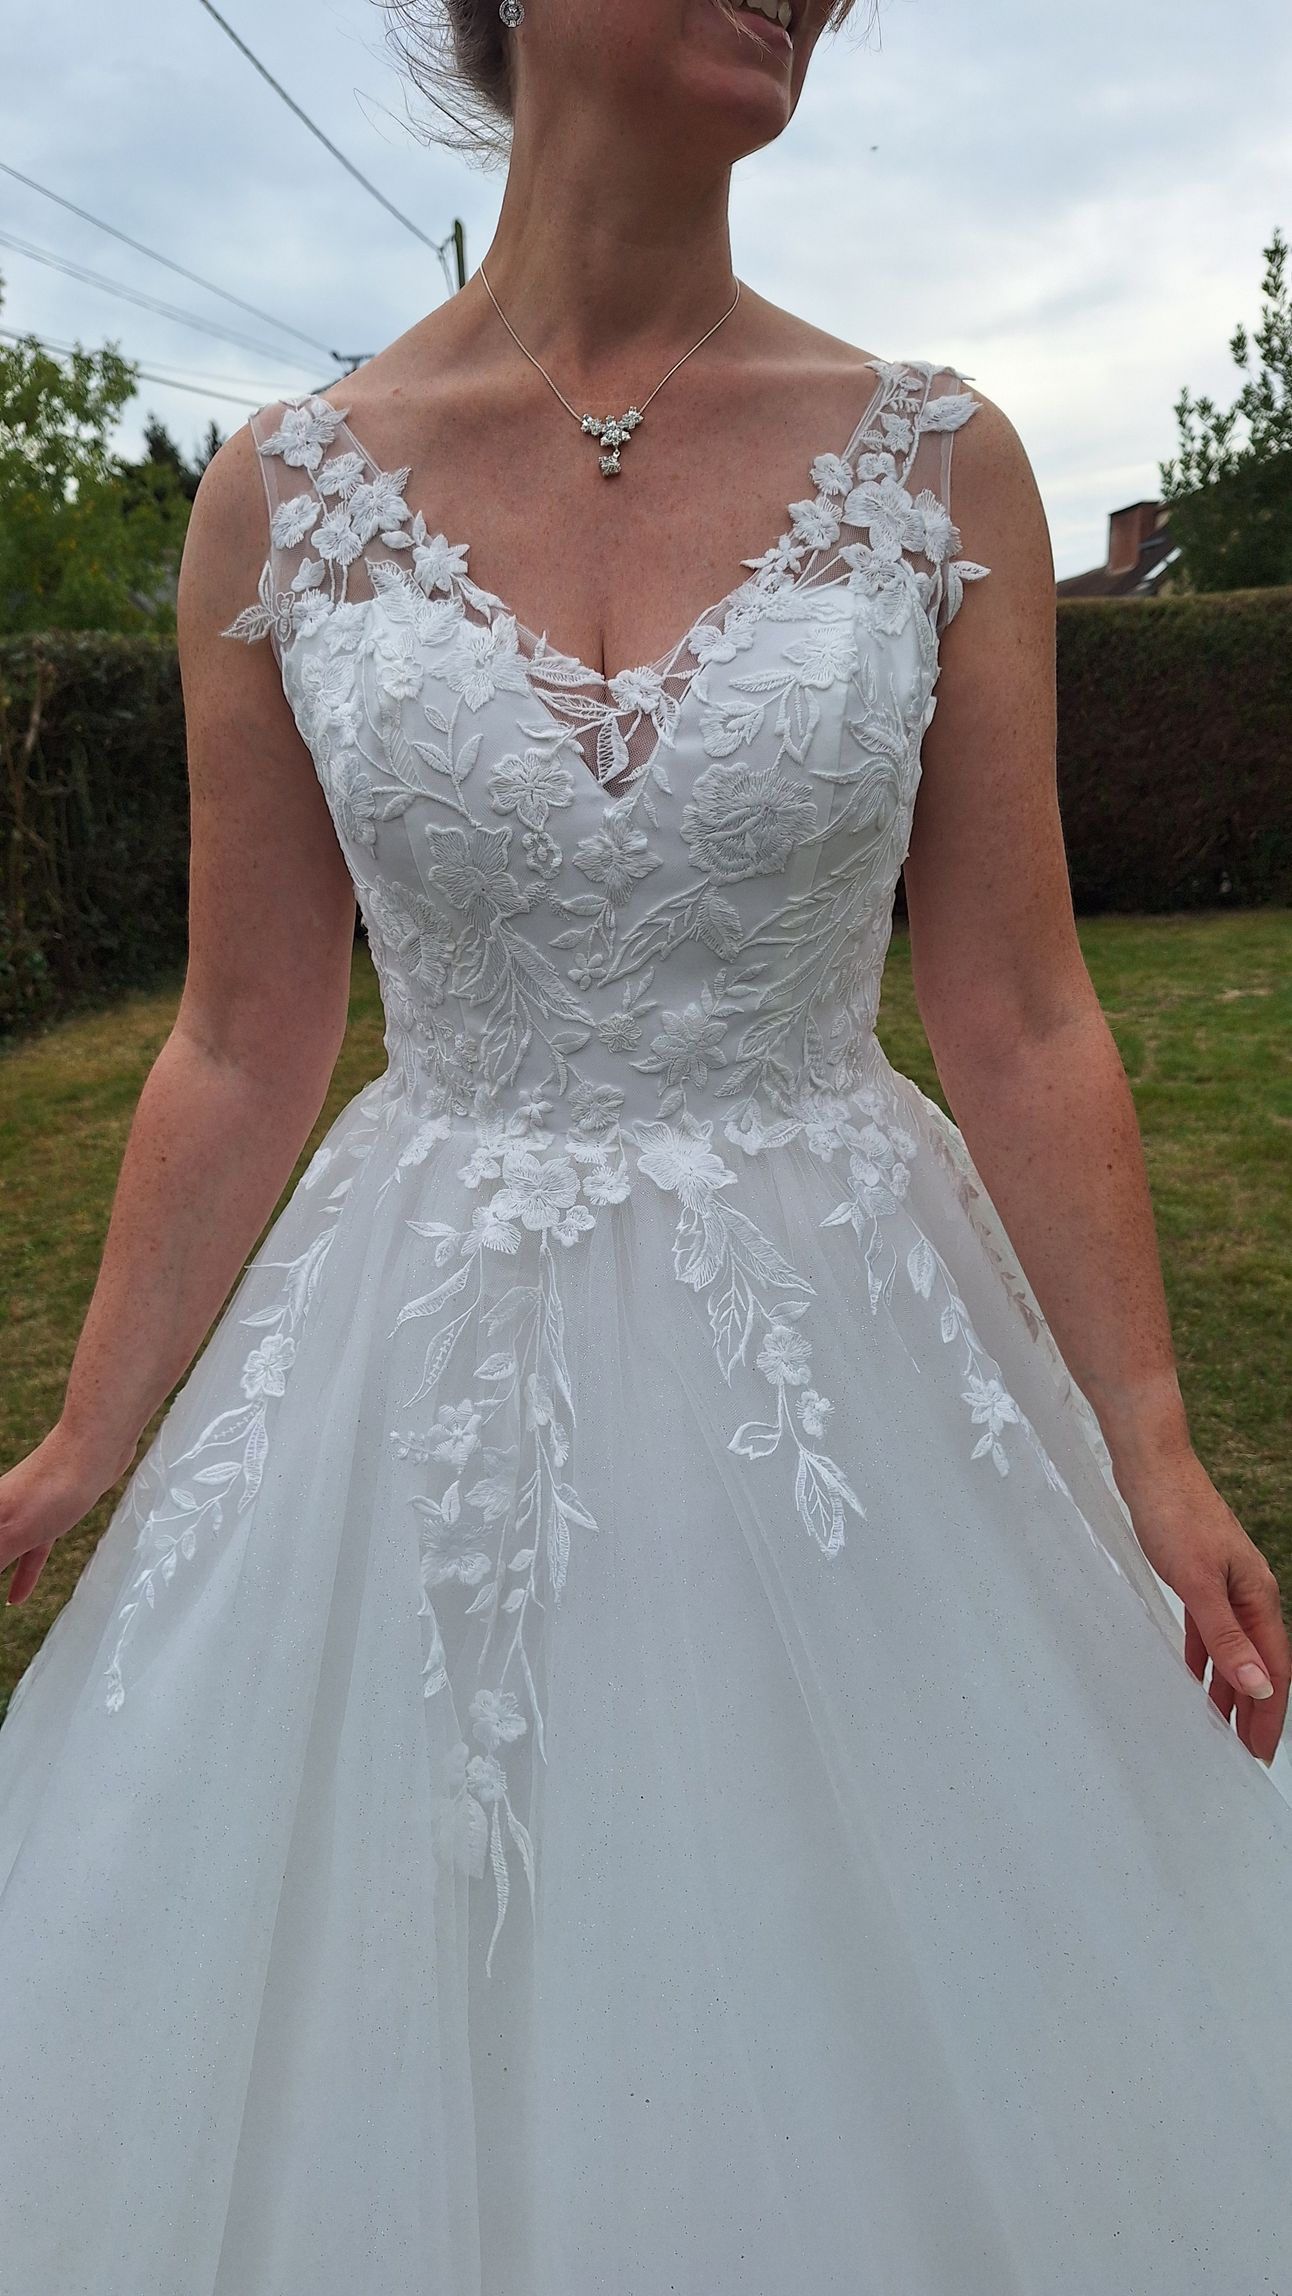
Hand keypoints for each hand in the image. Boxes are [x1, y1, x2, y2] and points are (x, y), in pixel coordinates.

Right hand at [1, 1425, 128, 1607]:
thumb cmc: (52, 1488)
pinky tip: (16, 1598)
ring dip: (0, 1575)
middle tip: (0, 1604)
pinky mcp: (47, 1512)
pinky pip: (29, 1549)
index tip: (5, 1591)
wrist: (94, 1449)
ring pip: (5, 1552)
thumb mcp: (15, 1534)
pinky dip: (22, 1573)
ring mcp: (22, 1511)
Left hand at [1120, 1450, 1288, 1766]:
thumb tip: (1259, 1686)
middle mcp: (1248, 1593)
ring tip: (1220, 1726)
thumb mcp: (1199, 1583)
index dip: (1269, 1713)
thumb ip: (1227, 1637)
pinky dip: (1203, 1658)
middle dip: (1254, 1709)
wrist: (1152, 1465)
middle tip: (1245, 1752)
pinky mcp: (1198, 1576)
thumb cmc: (1175, 1515)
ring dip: (1229, 1688)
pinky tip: (1191, 1677)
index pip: (1274, 1669)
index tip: (1259, 1751)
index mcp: (1258, 1596)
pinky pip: (1207, 1630)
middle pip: (1258, 1663)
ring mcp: (1224, 1584)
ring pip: (1233, 1650)